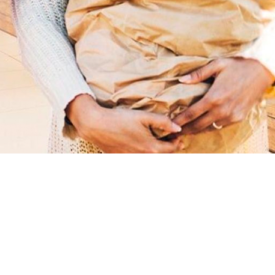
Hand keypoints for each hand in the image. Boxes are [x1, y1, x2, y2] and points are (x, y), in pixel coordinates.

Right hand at [67, 95, 184, 154]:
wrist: (96, 125)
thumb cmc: (119, 119)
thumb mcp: (143, 116)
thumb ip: (163, 122)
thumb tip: (178, 128)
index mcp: (151, 148)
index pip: (171, 149)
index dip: (177, 142)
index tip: (178, 135)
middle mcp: (142, 157)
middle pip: (161, 156)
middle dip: (169, 148)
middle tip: (171, 139)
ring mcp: (131, 158)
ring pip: (149, 157)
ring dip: (156, 151)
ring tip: (156, 142)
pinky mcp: (121, 158)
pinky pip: (136, 157)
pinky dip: (142, 152)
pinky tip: (140, 144)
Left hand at [173, 58, 273, 134]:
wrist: (262, 72)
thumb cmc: (238, 66)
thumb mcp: (217, 65)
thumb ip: (198, 74)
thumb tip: (181, 80)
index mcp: (214, 97)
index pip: (191, 114)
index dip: (179, 121)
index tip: (170, 124)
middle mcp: (222, 110)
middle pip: (198, 126)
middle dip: (185, 130)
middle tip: (174, 132)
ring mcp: (231, 116)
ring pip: (210, 128)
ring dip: (198, 130)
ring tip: (186, 131)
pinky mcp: (239, 118)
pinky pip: (221, 126)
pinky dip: (211, 127)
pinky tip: (204, 125)